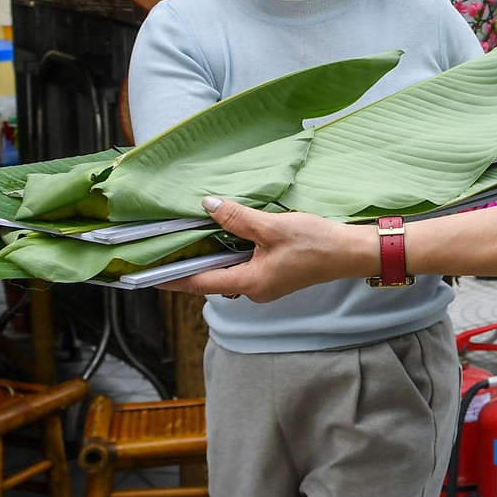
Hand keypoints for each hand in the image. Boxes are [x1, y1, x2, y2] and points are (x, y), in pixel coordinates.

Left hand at [155, 198, 364, 303]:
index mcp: (250, 283)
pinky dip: (228, 255)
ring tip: (187, 242)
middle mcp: (253, 290)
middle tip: (162, 252)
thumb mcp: (272, 227)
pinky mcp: (273, 276)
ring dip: (209, 259)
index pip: (199, 283)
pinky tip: (223, 238)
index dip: (172, 279)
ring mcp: (264, 285)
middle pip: (210, 280)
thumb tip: (208, 205)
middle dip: (187, 267)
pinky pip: (241, 268)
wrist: (348, 252)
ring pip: (227, 273)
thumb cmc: (314, 243)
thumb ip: (238, 218)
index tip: (147, 278)